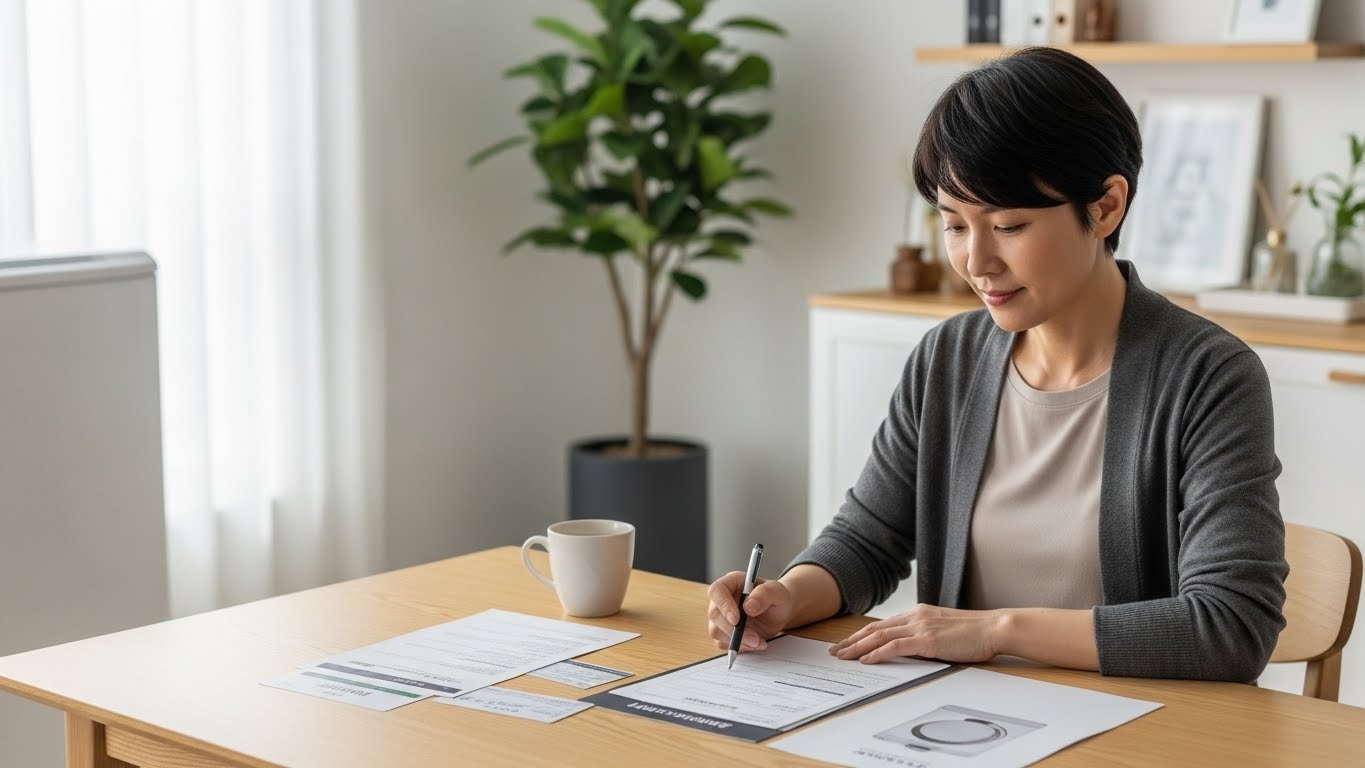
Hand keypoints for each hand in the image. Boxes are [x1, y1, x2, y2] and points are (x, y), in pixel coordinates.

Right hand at [706, 572, 794, 652]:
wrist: (779, 613)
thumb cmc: (776, 598)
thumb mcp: (777, 592)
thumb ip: (765, 594)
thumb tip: (748, 606)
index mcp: (732, 582)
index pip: (717, 590)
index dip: (723, 605)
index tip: (736, 619)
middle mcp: (722, 599)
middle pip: (714, 614)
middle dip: (734, 630)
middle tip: (755, 638)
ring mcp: (721, 616)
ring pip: (716, 631)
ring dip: (738, 641)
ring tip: (759, 641)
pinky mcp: (723, 632)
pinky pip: (723, 643)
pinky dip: (740, 647)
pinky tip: (755, 643)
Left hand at [829, 604, 1003, 664]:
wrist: (994, 628)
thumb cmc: (975, 633)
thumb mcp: (944, 631)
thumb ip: (926, 637)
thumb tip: (911, 650)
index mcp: (919, 614)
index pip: (884, 624)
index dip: (863, 634)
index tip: (848, 643)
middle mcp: (915, 617)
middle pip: (875, 628)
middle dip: (852, 641)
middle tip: (835, 651)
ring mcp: (920, 627)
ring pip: (880, 636)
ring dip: (857, 647)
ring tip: (842, 656)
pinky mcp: (927, 640)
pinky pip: (895, 646)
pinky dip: (877, 652)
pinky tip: (866, 659)